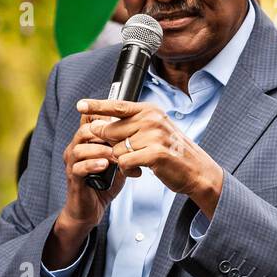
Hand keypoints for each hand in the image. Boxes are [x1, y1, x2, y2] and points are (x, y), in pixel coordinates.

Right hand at [43, 111, 127, 268]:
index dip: (104, 117)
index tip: (123, 118)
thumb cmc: (103, 184)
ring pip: (80, 148)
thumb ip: (124, 148)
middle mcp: (76, 149)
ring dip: (99, 150)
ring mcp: (72, 163)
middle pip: (84, 130)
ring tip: (114, 154)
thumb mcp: (117, 162)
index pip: (91, 121)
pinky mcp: (72, 178)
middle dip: (104, 133)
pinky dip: (92, 165)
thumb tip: (142, 135)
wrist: (90, 209)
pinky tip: (104, 166)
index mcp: (86, 142)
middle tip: (121, 137)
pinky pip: (78, 168)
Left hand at [79, 98, 224, 216]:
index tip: (80, 105)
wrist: (196, 170)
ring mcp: (154, 135)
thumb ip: (131, 125)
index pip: (118, 106)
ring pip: (116, 149)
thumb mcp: (154, 131)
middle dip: (111, 145)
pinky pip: (124, 162)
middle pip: (111, 131)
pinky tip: (139, 170)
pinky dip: (127, 170)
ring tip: (138, 163)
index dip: (97, 106)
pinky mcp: (154, 153)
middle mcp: (151, 119)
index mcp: (150, 110)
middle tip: (127, 153)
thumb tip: (101, 125)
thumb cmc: (172, 151)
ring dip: (122, 160)